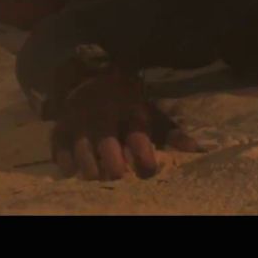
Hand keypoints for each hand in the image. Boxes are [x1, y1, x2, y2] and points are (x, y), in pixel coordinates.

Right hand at [50, 67, 202, 180]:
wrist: (90, 80)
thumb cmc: (127, 104)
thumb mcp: (150, 113)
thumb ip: (171, 134)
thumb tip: (197, 150)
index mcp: (130, 110)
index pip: (138, 135)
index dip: (143, 156)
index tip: (148, 171)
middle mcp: (103, 115)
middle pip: (106, 145)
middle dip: (114, 166)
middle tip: (119, 176)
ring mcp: (78, 122)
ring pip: (82, 152)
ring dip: (91, 169)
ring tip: (99, 176)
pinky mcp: (59, 129)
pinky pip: (59, 152)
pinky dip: (66, 164)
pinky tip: (74, 171)